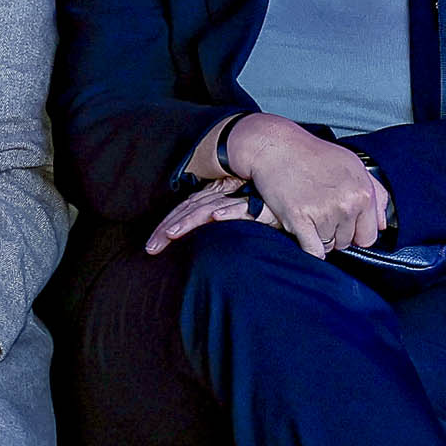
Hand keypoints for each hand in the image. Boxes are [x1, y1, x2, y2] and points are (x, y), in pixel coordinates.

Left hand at [146, 176, 261, 253]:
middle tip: (151, 247)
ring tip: (172, 234)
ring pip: (210, 208)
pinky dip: (230, 211)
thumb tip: (199, 244)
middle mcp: (226, 197)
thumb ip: (217, 228)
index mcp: (217, 198)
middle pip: (190, 210)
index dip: (166, 225)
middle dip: (168, 228)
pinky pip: (245, 208)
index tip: (151, 246)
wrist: (294, 201)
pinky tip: (216, 217)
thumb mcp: (236, 220)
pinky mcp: (264, 208)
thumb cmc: (266, 214)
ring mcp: (244, 201)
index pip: (185, 210)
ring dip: (190, 220)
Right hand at [226, 115, 390, 257]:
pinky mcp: (299, 220)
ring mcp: (324, 213)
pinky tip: (301, 229)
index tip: (344, 223)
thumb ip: (376, 195)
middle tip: (320, 210)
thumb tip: (382, 224)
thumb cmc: (311, 154)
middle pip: (346, 242)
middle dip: (334, 232)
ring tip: (308, 212)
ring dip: (317, 236)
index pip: (369, 236)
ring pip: (327, 246)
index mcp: (363, 192)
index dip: (355, 232)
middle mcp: (347, 204)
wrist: (275, 147)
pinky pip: (312, 251)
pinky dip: (306, 246)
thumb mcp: (352, 165)